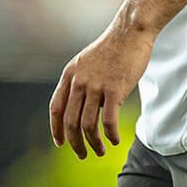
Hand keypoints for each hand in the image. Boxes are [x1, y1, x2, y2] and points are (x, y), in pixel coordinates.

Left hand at [49, 19, 153, 158]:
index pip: (56, 108)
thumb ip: (80, 82)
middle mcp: (79, 82)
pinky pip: (108, 120)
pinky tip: (114, 140)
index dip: (56, 129)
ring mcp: (96, 86)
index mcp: (70, 75)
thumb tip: (82, 107)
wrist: (130, 32)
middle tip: (82, 155)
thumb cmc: (112, 48)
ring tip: (99, 151)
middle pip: (70, 121)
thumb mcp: (86, 62)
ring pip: (88, 125)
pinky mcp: (115, 89)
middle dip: (74, 143)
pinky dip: (110, 135)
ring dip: (93, 143)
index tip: (60, 143)